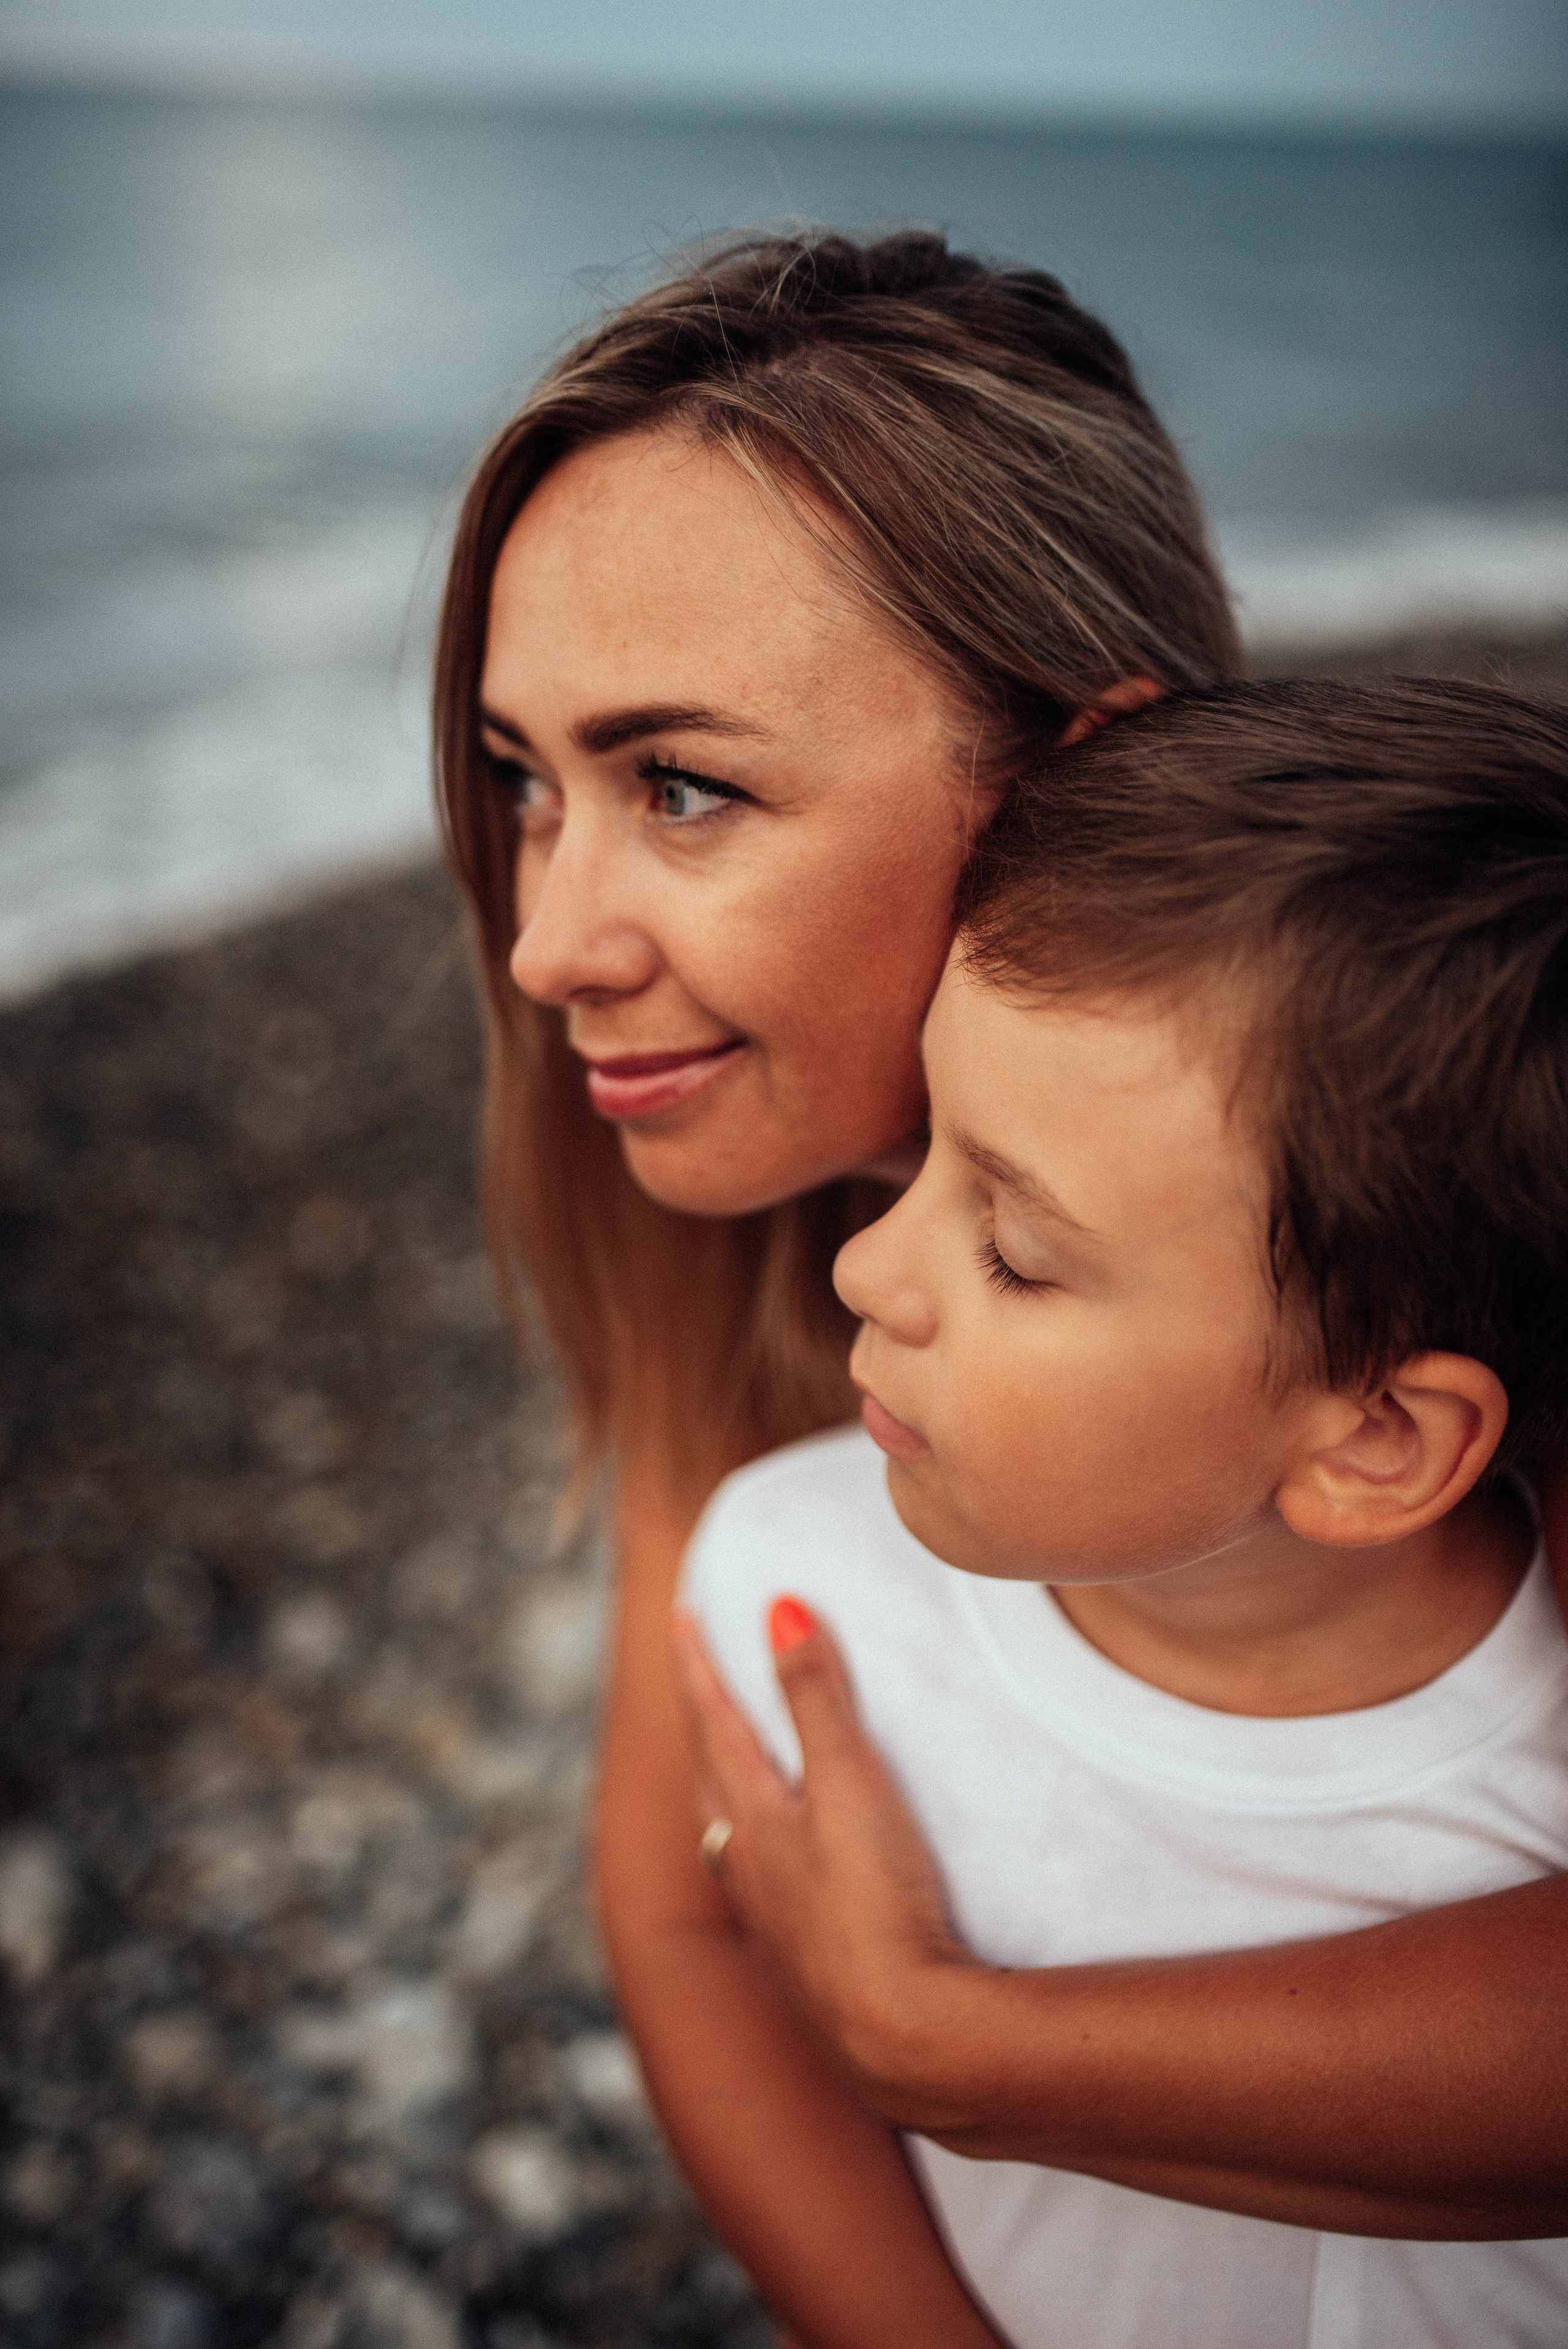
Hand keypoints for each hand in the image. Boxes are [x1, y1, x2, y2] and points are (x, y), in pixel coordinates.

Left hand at [672, 1598, 971, 2109]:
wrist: (902, 2041)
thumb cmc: (874, 1905)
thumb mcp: (851, 1783)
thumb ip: (816, 1696)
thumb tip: (778, 1607)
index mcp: (751, 1821)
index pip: (714, 1723)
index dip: (700, 1665)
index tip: (681, 1614)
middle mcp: (747, 1873)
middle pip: (710, 1782)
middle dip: (703, 1725)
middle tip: (698, 1684)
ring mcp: (774, 1929)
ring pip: (730, 1843)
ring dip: (725, 1795)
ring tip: (731, 1775)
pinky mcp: (808, 1972)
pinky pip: (764, 1893)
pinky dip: (760, 1858)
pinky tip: (785, 1877)